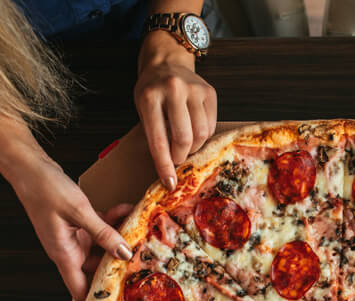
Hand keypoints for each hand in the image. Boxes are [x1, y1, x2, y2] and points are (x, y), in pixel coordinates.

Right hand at [11, 156, 133, 297]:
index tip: (123, 295)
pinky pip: (100, 229)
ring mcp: (74, 237)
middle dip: (118, 264)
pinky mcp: (78, 224)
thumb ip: (103, 233)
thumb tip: (124, 253)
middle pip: (97, 269)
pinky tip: (126, 210)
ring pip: (103, 247)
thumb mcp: (79, 211)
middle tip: (143, 259)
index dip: (98, 296)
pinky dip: (112, 222)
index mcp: (63, 254)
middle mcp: (69, 249)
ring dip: (119, 239)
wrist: (29, 166)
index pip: (80, 290)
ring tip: (139, 231)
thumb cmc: (45, 189)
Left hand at [135, 38, 216, 190]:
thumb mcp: (143, 110)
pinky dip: (203, 136)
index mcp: (150, 97)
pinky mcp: (210, 93)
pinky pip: (211, 125)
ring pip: (201, 134)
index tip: (169, 183)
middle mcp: (173, 90)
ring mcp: (194, 90)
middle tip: (177, 160)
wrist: (166, 63)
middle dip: (181, 157)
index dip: (164, 166)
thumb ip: (154, 136)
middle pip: (184, 139)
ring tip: (185, 145)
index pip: (158, 140)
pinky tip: (194, 131)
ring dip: (194, 148)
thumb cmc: (152, 92)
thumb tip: (168, 171)